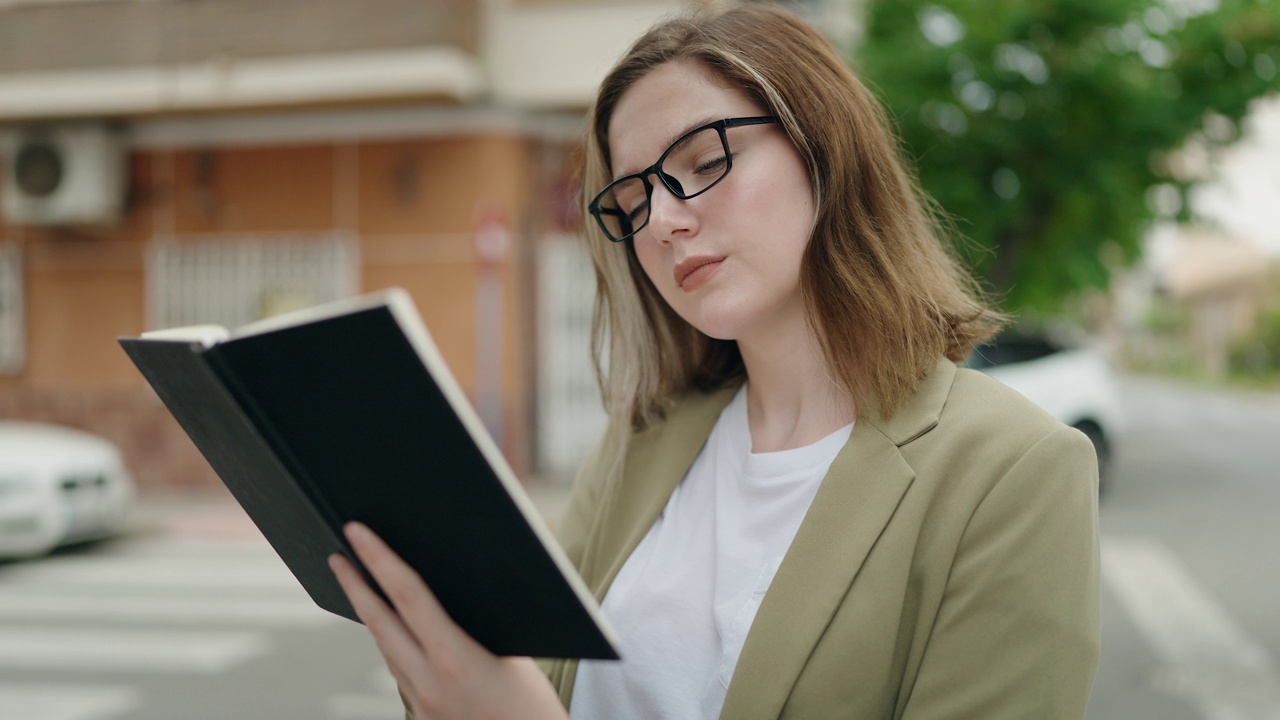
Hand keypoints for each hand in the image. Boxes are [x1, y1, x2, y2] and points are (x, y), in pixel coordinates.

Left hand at [329, 522, 568, 719]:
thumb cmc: (536, 707)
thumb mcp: (517, 653)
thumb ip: (479, 622)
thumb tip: (449, 588)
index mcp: (455, 658)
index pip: (406, 594)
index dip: (379, 558)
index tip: (356, 532)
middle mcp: (428, 681)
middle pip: (378, 622)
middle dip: (354, 584)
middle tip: (336, 554)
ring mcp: (420, 704)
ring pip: (384, 647)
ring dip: (369, 613)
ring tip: (356, 583)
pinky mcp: (422, 718)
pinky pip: (398, 670)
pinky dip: (391, 642)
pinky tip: (391, 628)